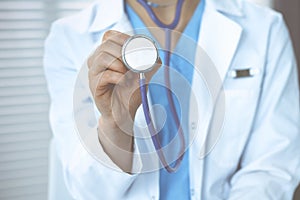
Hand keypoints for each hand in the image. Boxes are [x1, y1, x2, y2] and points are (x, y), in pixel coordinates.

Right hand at [87, 30, 160, 171]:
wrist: (124, 114)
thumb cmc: (130, 93)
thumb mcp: (144, 76)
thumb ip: (150, 64)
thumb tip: (158, 54)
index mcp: (108, 55)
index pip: (109, 36)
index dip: (121, 37)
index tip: (134, 45)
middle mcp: (98, 62)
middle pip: (105, 44)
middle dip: (122, 50)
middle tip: (133, 61)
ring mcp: (94, 74)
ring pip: (101, 57)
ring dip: (118, 62)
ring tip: (128, 72)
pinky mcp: (94, 86)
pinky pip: (102, 75)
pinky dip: (116, 76)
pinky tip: (124, 81)